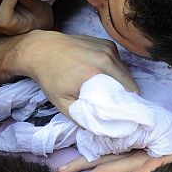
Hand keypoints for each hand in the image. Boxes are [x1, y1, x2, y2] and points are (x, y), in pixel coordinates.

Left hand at [21, 31, 137, 117]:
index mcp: (97, 72)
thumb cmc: (50, 78)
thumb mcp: (62, 103)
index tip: (121, 111)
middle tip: (114, 104)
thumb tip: (97, 128)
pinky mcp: (105, 43)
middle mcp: (106, 57)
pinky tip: (102, 76)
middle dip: (125, 93)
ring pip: (125, 70)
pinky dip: (114, 69)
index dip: (126, 102)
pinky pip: (118, 61)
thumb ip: (80, 118)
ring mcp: (107, 47)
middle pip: (129, 80)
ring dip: (121, 81)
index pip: (127, 90)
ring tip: (110, 91)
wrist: (42, 50)